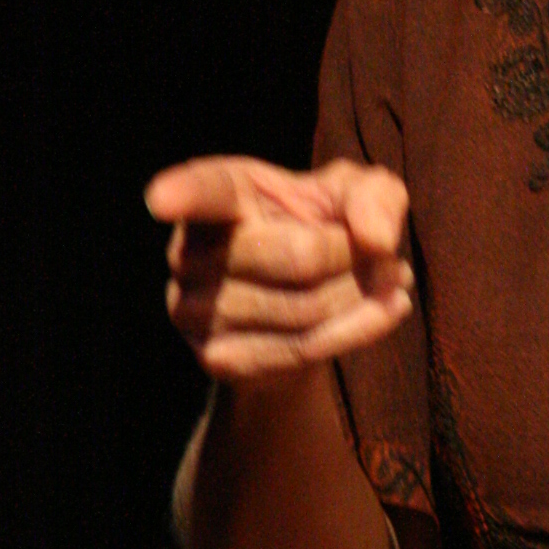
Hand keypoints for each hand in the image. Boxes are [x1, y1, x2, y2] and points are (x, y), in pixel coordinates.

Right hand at [146, 155, 415, 376]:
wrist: (311, 313)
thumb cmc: (328, 231)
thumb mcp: (360, 198)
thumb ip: (374, 198)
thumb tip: (375, 238)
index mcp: (222, 194)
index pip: (203, 191)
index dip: (181, 193)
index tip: (160, 199)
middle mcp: (191, 250)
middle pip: (298, 257)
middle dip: (357, 257)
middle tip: (388, 256)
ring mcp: (193, 309)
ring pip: (306, 307)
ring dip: (365, 296)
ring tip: (387, 283)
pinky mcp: (216, 358)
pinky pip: (302, 348)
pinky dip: (358, 330)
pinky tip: (384, 312)